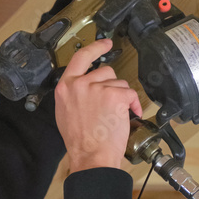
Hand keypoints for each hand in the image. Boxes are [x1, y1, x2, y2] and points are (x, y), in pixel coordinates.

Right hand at [54, 39, 142, 171]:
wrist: (90, 155)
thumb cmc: (79, 140)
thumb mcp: (64, 112)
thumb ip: (72, 94)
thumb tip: (83, 86)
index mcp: (65, 87)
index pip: (80, 58)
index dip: (95, 48)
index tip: (105, 43)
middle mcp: (80, 84)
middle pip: (105, 71)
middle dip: (112, 85)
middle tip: (110, 104)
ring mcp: (97, 88)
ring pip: (119, 83)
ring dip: (121, 97)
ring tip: (114, 115)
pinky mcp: (114, 95)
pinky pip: (130, 94)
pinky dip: (133, 105)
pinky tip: (128, 116)